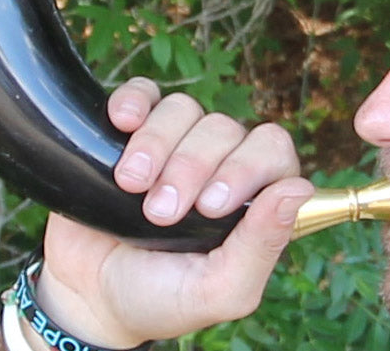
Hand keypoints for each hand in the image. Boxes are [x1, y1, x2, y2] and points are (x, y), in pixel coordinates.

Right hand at [36, 77, 313, 346]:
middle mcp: (220, 160)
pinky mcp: (132, 127)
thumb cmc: (162, 297)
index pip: (273, 150)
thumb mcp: (217, 291)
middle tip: (159, 213)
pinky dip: (133, 100)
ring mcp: (175, 140)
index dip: (246, 168)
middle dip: (190, 168)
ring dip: (156, 144)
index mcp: (253, 198)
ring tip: (131, 185)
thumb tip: (299, 188)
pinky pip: (142, 91)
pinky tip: (121, 123)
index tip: (210, 207)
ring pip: (183, 108)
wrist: (90, 294)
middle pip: (224, 128)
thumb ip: (261, 246)